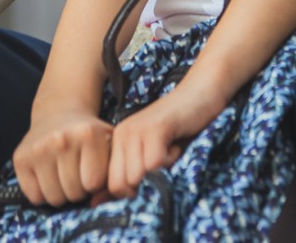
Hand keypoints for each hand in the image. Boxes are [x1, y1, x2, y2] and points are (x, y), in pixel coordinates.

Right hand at [14, 109, 113, 205]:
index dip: (95, 183)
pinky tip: (48, 176)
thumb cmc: (88, 136)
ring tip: (64, 175)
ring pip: (54, 198)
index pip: (94, 184)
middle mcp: (61, 139)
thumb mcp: (108, 143)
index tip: (93, 170)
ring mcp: (38, 148)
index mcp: (88, 134)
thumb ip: (114, 170)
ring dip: (61, 194)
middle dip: (79, 190)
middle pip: (74, 193)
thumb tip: (99, 200)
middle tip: (77, 173)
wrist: (59, 114)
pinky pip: (35, 197)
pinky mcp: (20, 158)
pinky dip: (43, 194)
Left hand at [106, 82, 225, 196]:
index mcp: (117, 142)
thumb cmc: (179, 130)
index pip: (112, 186)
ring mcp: (136, 130)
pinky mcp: (155, 127)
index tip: (153, 174)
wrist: (200, 92)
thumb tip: (95, 204)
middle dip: (146, 184)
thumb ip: (125, 178)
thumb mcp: (150, 156)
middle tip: (162, 162)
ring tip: (169, 150)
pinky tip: (175, 144)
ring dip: (160, 171)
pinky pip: (156, 163)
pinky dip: (171, 160)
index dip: (134, 191)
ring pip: (138, 176)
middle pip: (122, 185)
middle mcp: (121, 134)